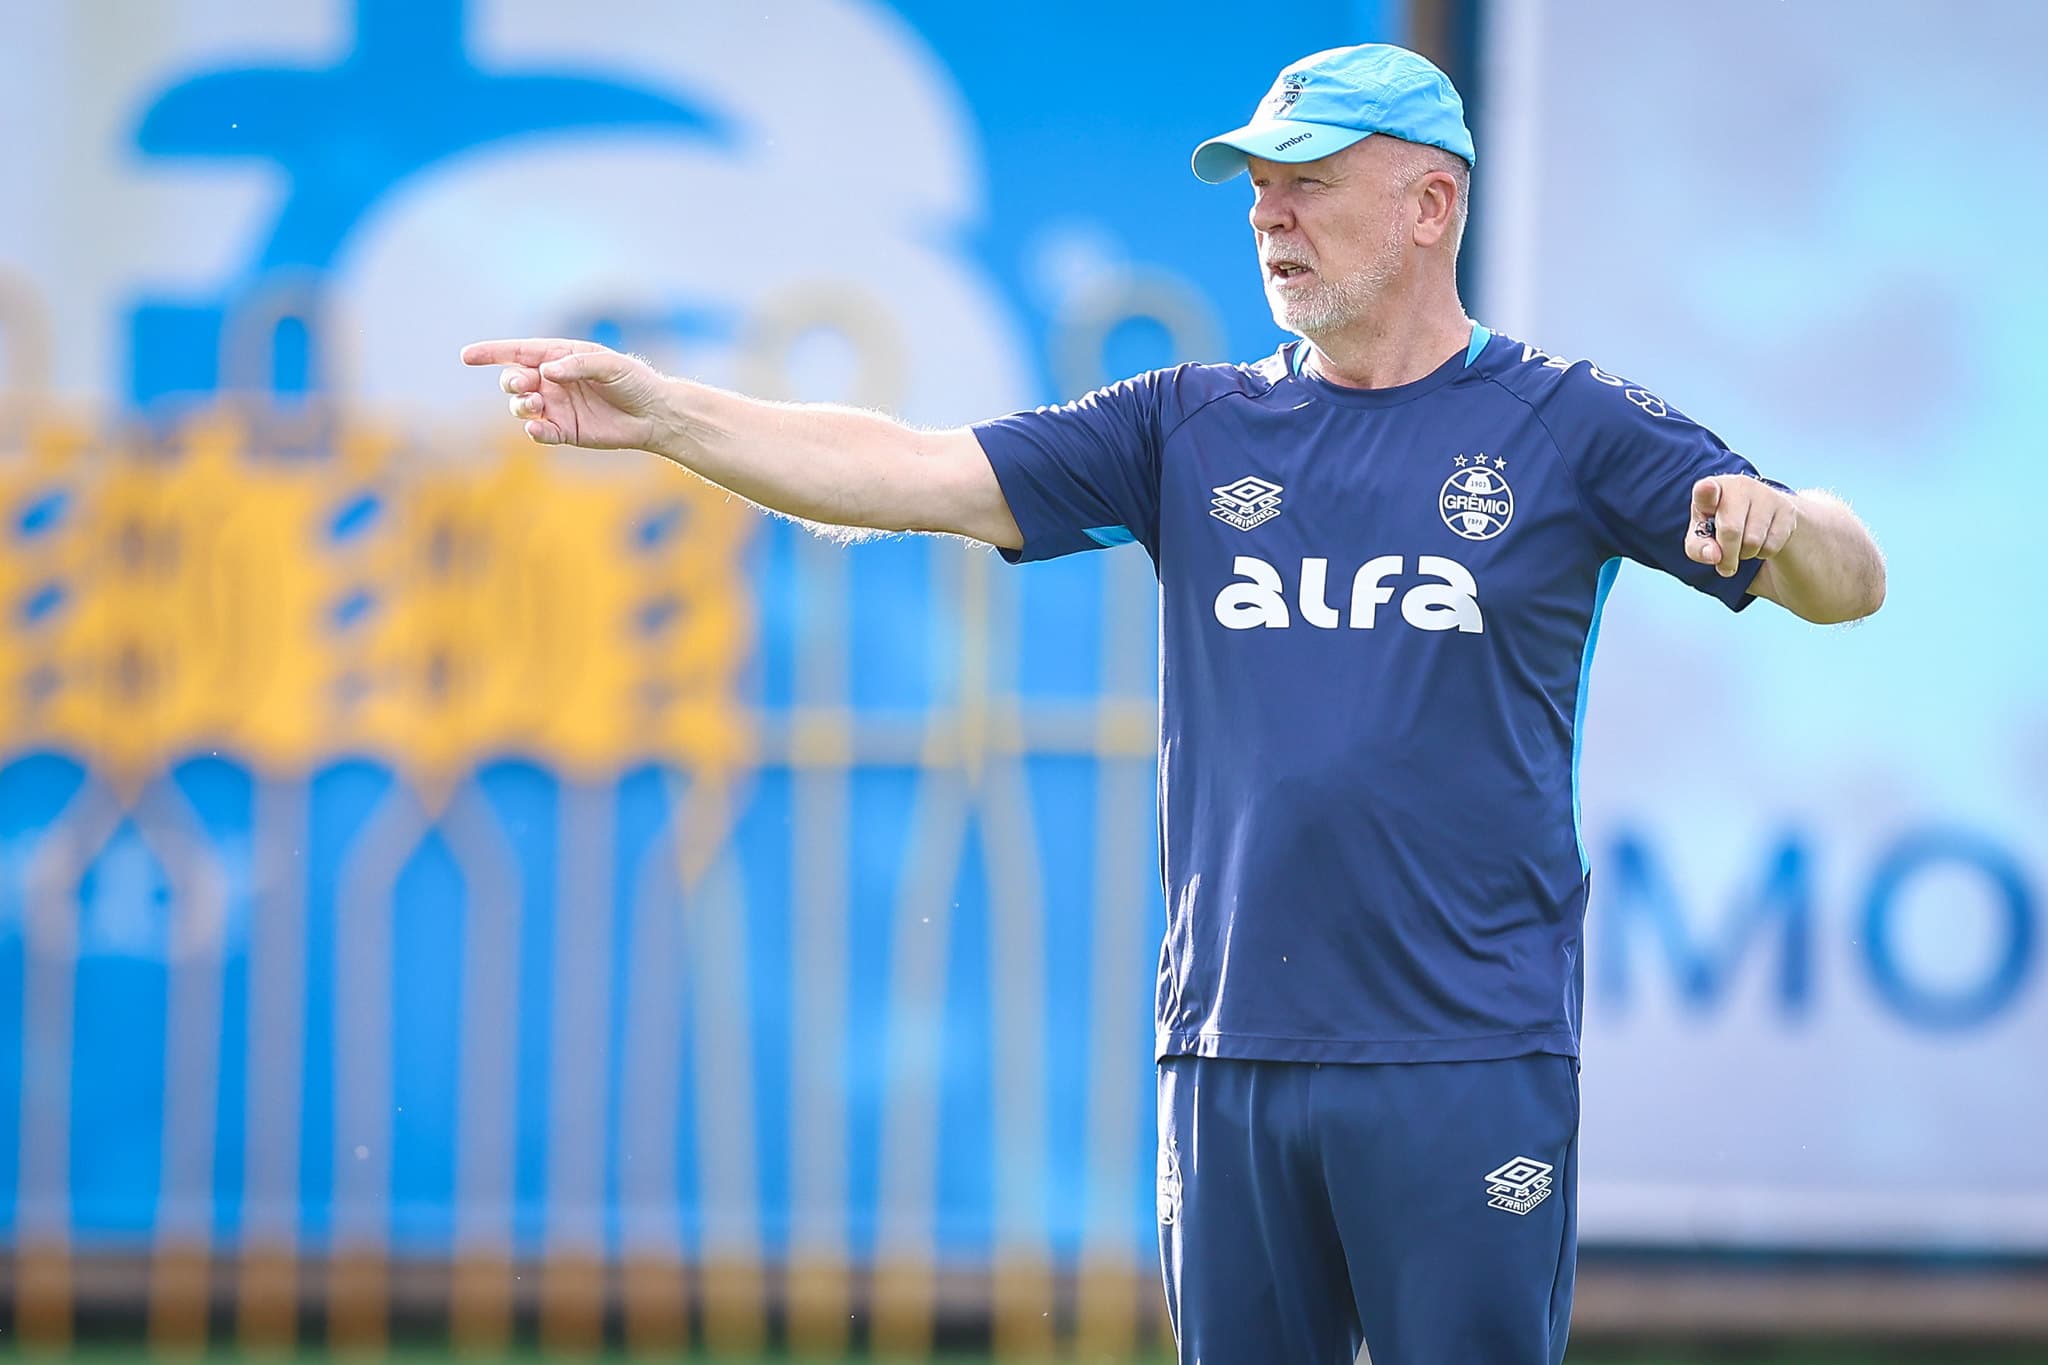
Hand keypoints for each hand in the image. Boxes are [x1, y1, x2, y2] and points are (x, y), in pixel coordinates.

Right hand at [460, 338, 669, 449]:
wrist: (654, 413)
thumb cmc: (633, 381)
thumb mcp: (610, 365)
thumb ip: (577, 365)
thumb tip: (545, 371)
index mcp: (559, 357)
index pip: (518, 352)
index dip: (491, 353)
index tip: (467, 356)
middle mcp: (552, 381)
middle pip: (515, 380)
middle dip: (512, 381)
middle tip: (525, 384)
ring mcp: (556, 407)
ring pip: (521, 406)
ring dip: (521, 405)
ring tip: (536, 404)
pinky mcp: (564, 431)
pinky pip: (540, 432)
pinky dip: (534, 431)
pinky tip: (537, 428)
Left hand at [1686, 475, 1797, 577]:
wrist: (1759, 514)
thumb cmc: (1720, 524)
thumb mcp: (1701, 536)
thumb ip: (1698, 548)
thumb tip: (1714, 556)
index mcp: (1712, 488)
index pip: (1706, 489)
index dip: (1706, 491)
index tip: (1707, 488)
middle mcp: (1740, 485)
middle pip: (1731, 530)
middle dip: (1727, 555)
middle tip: (1725, 566)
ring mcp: (1766, 494)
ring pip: (1753, 541)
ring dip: (1745, 554)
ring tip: (1742, 545)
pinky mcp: (1787, 509)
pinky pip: (1772, 545)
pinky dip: (1763, 553)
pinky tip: (1760, 541)